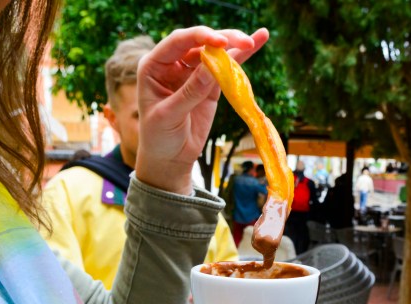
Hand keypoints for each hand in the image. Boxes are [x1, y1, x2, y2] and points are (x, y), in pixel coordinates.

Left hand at [135, 26, 268, 194]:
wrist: (169, 158)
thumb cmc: (159, 137)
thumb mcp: (169, 115)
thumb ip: (190, 91)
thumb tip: (213, 66)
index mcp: (154, 65)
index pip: (178, 42)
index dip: (200, 37)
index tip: (221, 42)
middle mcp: (173, 64)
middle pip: (200, 42)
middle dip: (223, 39)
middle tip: (244, 41)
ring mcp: (192, 73)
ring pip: (215, 52)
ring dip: (235, 44)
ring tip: (255, 38)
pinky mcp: (209, 85)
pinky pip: (226, 68)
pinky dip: (241, 58)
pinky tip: (256, 43)